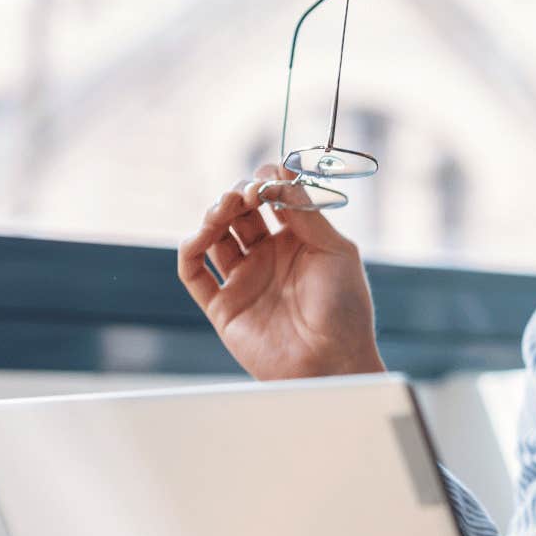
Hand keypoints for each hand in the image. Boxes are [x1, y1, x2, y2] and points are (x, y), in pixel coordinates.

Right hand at [177, 163, 384, 379]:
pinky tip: (201, 236)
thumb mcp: (335, 251)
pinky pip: (194, 273)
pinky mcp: (223, 305)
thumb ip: (306, 213)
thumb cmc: (345, 308)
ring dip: (214, 216)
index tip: (268, 176)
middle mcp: (268, 257)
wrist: (334, 360)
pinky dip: (189, 250)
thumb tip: (282, 174)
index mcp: (298, 241)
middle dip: (238, 195)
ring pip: (214, 237)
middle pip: (239, 213)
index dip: (266, 183)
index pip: (271, 200)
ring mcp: (245, 280)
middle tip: (246, 193)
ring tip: (226, 207)